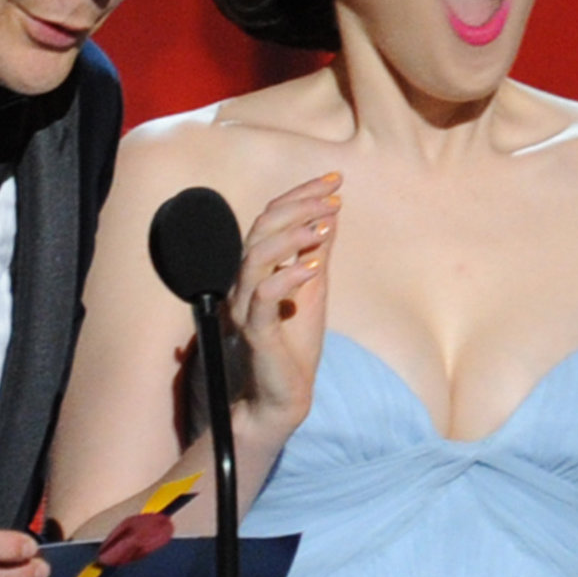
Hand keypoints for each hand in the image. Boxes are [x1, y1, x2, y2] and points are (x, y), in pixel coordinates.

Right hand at [226, 172, 340, 443]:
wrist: (282, 397)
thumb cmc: (294, 344)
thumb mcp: (312, 288)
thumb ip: (315, 251)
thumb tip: (331, 212)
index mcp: (255, 269)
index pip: (270, 219)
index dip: (300, 195)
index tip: (334, 179)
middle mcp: (243, 283)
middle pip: (260, 229)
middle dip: (298, 206)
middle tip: (332, 196)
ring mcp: (244, 308)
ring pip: (254, 257)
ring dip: (290, 236)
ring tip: (323, 225)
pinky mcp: (254, 333)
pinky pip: (261, 298)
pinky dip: (286, 277)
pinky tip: (312, 266)